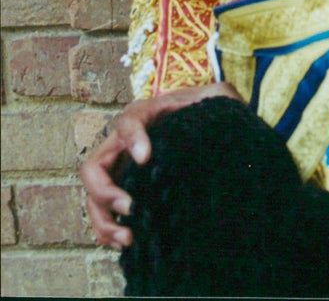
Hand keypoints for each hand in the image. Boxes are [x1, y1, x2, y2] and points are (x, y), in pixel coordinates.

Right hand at [80, 81, 242, 246]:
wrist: (200, 127)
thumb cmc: (204, 113)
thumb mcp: (213, 99)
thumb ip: (218, 97)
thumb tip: (222, 104)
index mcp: (144, 116)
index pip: (129, 120)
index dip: (132, 138)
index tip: (145, 157)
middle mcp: (123, 145)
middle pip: (94, 168)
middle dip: (105, 192)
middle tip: (131, 208)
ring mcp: (119, 171)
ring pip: (92, 197)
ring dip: (104, 221)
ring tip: (128, 238)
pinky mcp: (124, 192)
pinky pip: (103, 215)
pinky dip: (108, 232)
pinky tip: (128, 243)